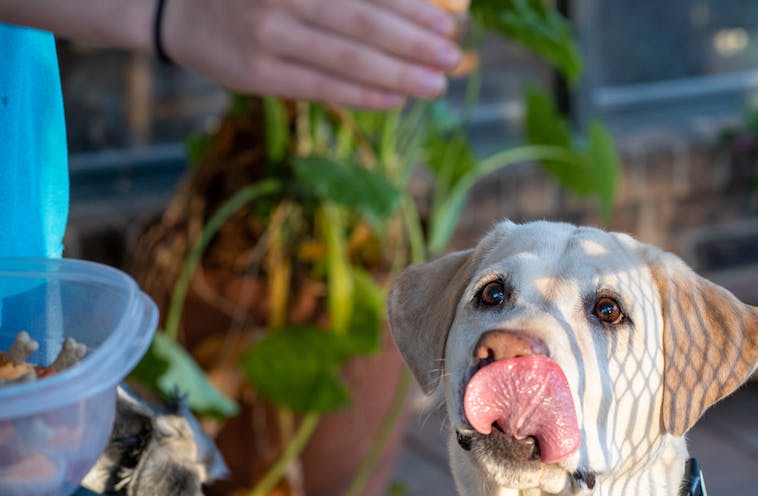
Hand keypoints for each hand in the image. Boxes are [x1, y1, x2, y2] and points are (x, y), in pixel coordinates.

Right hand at [162, 0, 461, 108]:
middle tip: (453, 56)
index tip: (453, 21)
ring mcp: (268, 36)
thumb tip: (414, 5)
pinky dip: (362, 94)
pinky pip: (321, 87)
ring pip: (347, 59)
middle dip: (415, 42)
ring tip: (437, 84)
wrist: (177, 7)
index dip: (415, 7)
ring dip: (399, 74)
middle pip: (364, 23)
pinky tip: (396, 99)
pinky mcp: (258, 75)